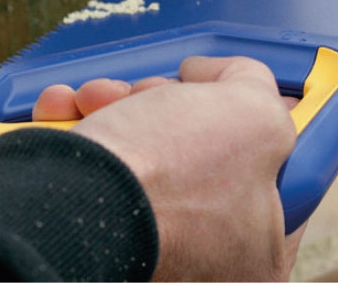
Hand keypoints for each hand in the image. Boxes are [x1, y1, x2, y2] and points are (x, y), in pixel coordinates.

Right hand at [32, 57, 305, 280]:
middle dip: (168, 105)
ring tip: (100, 97)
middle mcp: (203, 261)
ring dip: (116, 106)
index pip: (272, 178)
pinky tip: (69, 108)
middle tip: (155, 93)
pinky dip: (81, 128)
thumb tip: (221, 75)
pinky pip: (98, 165)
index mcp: (256, 253)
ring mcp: (146, 245)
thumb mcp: (255, 116)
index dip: (251, 123)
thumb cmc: (170, 174)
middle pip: (198, 153)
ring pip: (143, 150)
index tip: (230, 97)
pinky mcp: (93, 226)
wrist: (65, 203)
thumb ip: (260, 88)